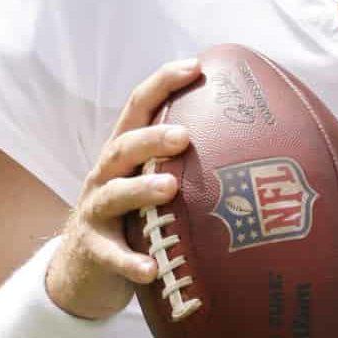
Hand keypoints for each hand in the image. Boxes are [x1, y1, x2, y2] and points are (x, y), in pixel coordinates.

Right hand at [44, 57, 200, 319]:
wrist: (82, 272)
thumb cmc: (133, 218)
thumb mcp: (152, 184)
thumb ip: (185, 163)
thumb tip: (256, 145)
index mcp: (124, 153)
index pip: (139, 107)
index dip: (163, 83)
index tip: (195, 66)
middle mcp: (106, 175)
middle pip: (124, 146)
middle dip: (152, 138)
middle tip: (185, 136)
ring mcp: (96, 212)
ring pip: (114, 194)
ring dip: (140, 190)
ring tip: (169, 188)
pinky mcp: (93, 251)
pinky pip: (111, 256)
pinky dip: (130, 261)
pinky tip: (151, 268)